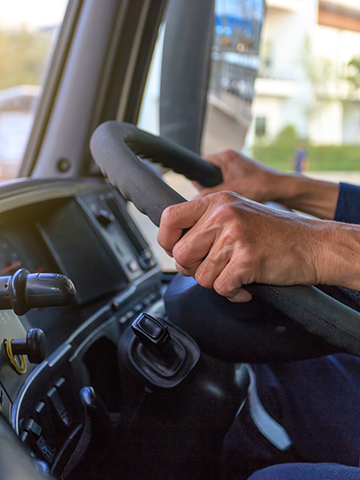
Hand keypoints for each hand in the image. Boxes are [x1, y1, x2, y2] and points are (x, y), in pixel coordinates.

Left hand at [158, 192, 327, 302]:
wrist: (314, 245)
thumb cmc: (276, 234)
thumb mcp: (238, 214)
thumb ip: (207, 224)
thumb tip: (175, 246)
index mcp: (218, 201)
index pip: (169, 217)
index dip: (166, 241)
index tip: (177, 251)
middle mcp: (223, 214)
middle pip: (180, 254)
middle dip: (193, 269)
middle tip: (213, 269)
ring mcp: (235, 236)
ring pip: (200, 276)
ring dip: (217, 282)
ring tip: (235, 274)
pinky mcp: (247, 259)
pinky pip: (221, 288)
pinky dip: (233, 293)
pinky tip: (246, 285)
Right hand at [195, 150, 282, 202]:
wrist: (280, 187)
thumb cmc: (260, 185)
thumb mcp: (231, 191)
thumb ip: (210, 194)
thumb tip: (194, 200)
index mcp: (225, 156)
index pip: (202, 162)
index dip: (198, 175)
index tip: (199, 188)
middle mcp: (231, 157)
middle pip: (209, 170)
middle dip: (208, 183)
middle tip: (212, 195)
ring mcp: (237, 163)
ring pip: (219, 175)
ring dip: (219, 186)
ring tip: (225, 195)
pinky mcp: (243, 171)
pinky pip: (228, 178)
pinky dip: (228, 187)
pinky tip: (233, 195)